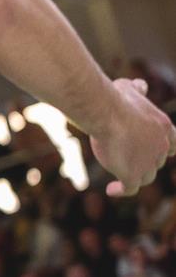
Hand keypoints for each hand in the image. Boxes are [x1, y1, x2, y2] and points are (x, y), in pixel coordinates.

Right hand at [90, 78, 175, 196]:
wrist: (108, 114)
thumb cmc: (116, 99)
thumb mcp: (128, 88)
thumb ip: (137, 90)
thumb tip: (142, 85)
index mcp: (164, 127)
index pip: (173, 143)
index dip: (165, 149)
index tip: (154, 151)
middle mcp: (161, 147)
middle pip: (157, 161)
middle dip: (144, 161)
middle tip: (126, 159)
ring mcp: (148, 163)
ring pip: (146, 177)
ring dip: (135, 176)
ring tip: (119, 175)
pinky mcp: (132, 175)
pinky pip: (130, 189)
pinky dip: (121, 190)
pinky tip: (111, 190)